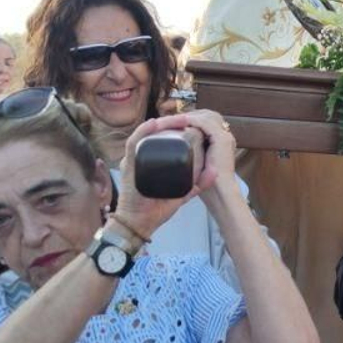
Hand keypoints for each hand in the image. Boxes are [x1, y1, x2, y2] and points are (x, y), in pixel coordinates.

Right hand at [115, 112, 237, 239]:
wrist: (140, 223)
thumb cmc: (157, 209)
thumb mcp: (181, 193)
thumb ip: (196, 183)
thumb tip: (214, 172)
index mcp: (153, 163)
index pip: (164, 141)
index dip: (177, 130)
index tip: (192, 125)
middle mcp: (142, 158)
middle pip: (155, 136)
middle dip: (170, 125)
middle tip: (186, 120)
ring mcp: (133, 160)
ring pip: (145, 135)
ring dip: (159, 124)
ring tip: (174, 119)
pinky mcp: (128, 165)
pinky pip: (133, 144)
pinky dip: (143, 132)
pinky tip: (155, 124)